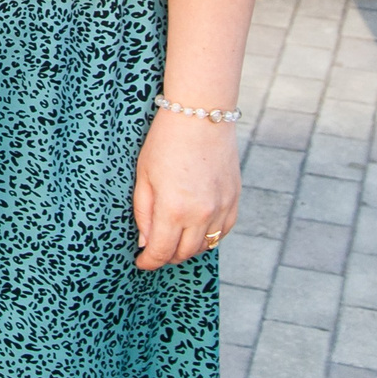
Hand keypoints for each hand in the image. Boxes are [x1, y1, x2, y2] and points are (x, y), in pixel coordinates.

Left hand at [133, 109, 240, 268]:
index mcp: (174, 208)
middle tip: (155, 250)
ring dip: (188, 248)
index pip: (161, 251)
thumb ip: (144, 212)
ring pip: (205, 246)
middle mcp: (201, 214)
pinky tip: (196, 229)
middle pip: (184, 253)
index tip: (141, 262)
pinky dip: (209, 236)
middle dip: (167, 256)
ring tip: (174, 239)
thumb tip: (146, 242)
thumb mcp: (144, 175)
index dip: (149, 262)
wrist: (200, 115)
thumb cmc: (165, 141)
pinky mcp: (234, 200)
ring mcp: (222, 208)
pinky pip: (223, 231)